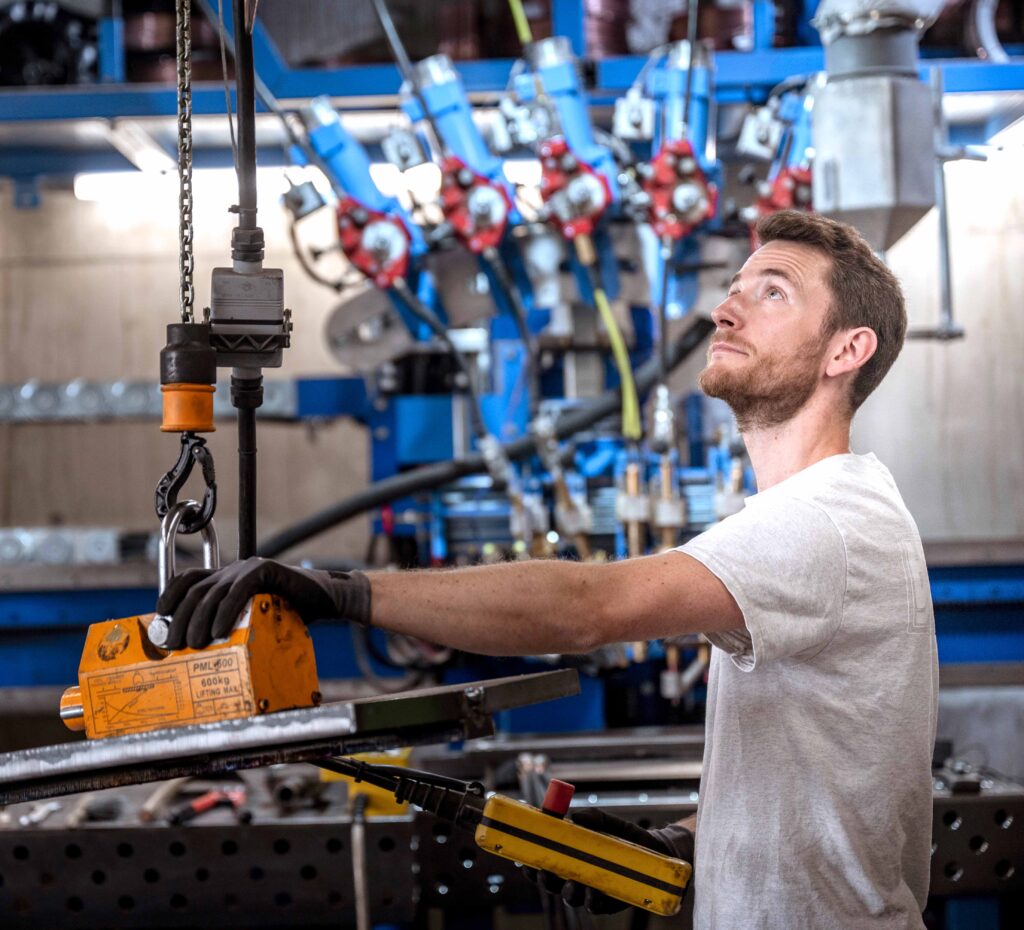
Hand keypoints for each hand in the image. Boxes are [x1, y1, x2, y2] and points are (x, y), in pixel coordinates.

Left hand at [155, 557, 370, 649]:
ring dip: (199, 620)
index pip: (188, 578)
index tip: (161, 616)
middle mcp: (234, 569)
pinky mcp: (266, 570)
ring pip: (213, 592)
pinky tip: (220, 631)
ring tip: (196, 644)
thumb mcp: (254, 618)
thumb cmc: (291, 614)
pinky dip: (225, 612)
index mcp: (227, 576)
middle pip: (196, 590)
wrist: (327, 600)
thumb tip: (202, 650)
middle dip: (181, 618)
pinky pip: (238, 591)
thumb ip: (232, 623)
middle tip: (177, 644)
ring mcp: (249, 568)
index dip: (170, 595)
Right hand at [524, 808, 693, 914]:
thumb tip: (575, 816)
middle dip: (545, 881)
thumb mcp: (608, 822)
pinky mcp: (612, 902)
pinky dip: (591, 901)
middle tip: (543, 872)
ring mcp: (594, 891)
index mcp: (573, 860)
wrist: (658, 850)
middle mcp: (579, 877)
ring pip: (573, 898)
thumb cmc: (627, 836)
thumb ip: (593, 818)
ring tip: (572, 883)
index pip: (547, 865)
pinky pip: (597, 906)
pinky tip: (591, 894)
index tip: (523, 861)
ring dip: (568, 892)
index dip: (533, 866)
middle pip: (555, 885)